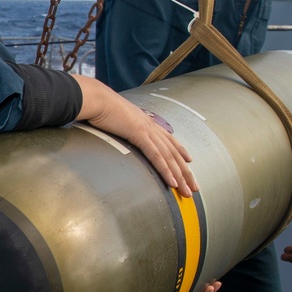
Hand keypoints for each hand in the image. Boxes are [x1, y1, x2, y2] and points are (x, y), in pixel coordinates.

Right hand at [73, 76, 197, 196]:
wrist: (97, 99)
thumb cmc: (102, 108)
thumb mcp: (118, 119)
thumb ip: (125, 127)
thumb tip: (122, 131)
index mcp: (147, 122)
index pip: (169, 140)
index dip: (181, 151)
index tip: (189, 161)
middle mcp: (152, 127)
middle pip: (174, 152)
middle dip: (185, 172)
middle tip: (194, 187)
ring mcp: (147, 131)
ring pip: (169, 157)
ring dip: (179, 176)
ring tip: (187, 191)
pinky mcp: (140, 135)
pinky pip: (156, 157)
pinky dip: (166, 170)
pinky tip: (172, 182)